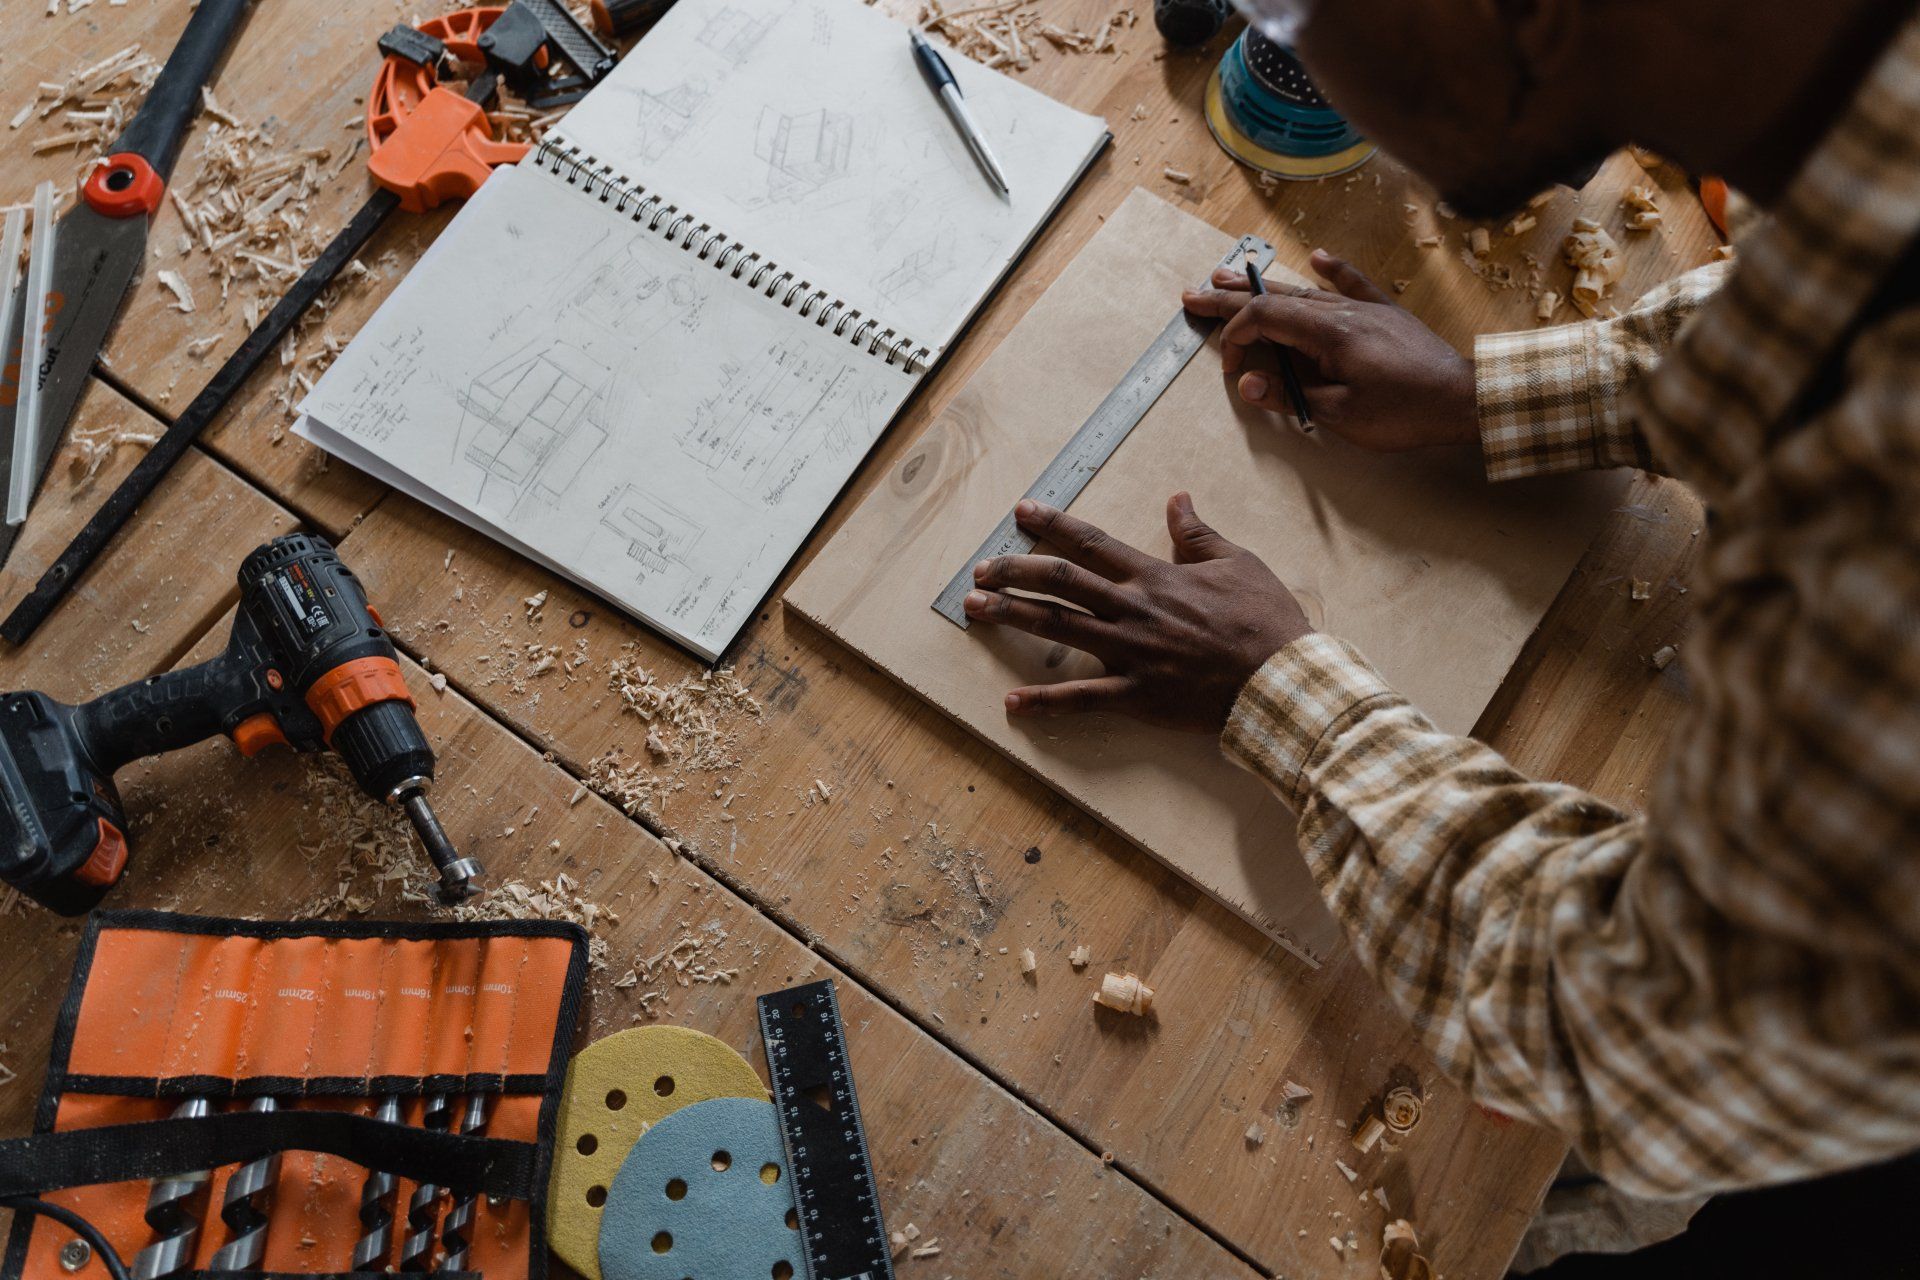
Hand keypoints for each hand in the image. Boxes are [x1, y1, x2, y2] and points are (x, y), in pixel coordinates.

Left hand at [963, 493, 1311, 733]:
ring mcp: (1131, 652)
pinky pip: (1082, 698)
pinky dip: (1044, 702)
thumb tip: (1177, 500)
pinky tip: (1010, 703)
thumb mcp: (1237, 562)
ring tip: (974, 610)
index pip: (1091, 542)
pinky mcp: (1136, 695)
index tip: (1021, 513)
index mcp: (1155, 575)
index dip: (1052, 524)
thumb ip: (1198, 534)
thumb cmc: (1266, 622)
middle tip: (981, 570)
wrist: (1283, 679)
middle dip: (1013, 571)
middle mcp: (1133, 608)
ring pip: (1058, 628)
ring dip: (1011, 616)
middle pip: (1059, 581)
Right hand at [1180, 249, 1478, 451]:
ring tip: (1228, 277)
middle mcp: (1342, 312)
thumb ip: (1291, 397)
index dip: (1237, 339)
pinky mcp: (1384, 315)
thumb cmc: (1406, 412)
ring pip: (1303, 292)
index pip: (1264, 320)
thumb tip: (1249, 383)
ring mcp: (1363, 309)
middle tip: (1193, 295)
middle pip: (1274, 299)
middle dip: (1229, 300)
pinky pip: (1352, 284)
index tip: (1231, 367)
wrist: (1463, 399)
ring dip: (1263, 287)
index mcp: (1328, 334)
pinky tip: (1316, 257)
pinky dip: (1332, 271)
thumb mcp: (1341, 415)